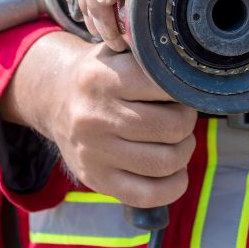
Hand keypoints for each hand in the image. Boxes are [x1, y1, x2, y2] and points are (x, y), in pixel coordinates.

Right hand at [0, 32, 197, 207]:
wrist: (53, 99)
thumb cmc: (100, 77)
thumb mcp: (117, 53)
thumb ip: (150, 59)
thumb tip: (194, 74)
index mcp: (103, 78)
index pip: (166, 86)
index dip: (186, 90)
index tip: (182, 90)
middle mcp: (95, 116)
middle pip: (173, 127)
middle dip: (188, 122)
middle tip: (182, 116)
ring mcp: (94, 152)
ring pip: (166, 161)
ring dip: (184, 151)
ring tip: (177, 140)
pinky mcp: (96, 179)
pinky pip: (149, 194)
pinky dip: (173, 186)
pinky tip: (173, 171)